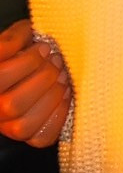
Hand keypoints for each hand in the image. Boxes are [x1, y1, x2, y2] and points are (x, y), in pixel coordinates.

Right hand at [0, 20, 70, 146]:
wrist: (25, 72)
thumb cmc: (21, 54)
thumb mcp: (15, 40)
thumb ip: (18, 37)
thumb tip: (32, 35)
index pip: (1, 76)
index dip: (27, 62)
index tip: (44, 48)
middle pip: (12, 105)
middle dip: (43, 78)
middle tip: (57, 62)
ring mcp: (7, 125)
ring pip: (24, 126)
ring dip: (51, 97)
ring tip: (63, 77)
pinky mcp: (28, 135)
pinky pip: (42, 137)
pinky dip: (59, 116)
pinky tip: (66, 96)